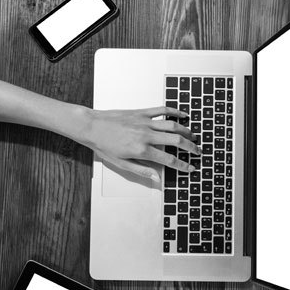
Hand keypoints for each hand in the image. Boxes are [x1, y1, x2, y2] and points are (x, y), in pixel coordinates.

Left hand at [82, 107, 199, 181]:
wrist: (91, 126)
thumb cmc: (104, 145)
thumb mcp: (121, 164)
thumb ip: (142, 170)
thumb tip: (157, 178)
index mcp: (142, 150)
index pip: (169, 160)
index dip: (182, 165)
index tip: (191, 168)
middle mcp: (146, 135)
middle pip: (176, 141)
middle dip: (191, 147)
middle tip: (198, 151)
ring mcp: (145, 122)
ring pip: (173, 126)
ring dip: (186, 131)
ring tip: (193, 136)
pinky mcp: (142, 113)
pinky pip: (162, 110)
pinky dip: (175, 112)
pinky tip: (183, 115)